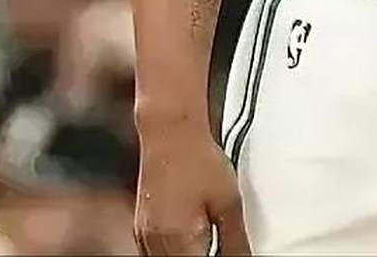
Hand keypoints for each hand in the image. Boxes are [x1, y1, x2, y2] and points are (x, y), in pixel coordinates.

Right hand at [133, 129, 248, 255]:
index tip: (229, 252)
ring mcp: (144, 237)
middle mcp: (155, 243)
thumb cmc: (197, 158)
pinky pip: (156, 254)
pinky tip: (191, 241)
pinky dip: (176, 252)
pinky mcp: (140, 229)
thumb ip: (236, 241)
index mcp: (179, 240)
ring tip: (207, 242)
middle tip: (219, 245)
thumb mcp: (229, 202)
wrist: (170, 132)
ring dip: (188, 256)